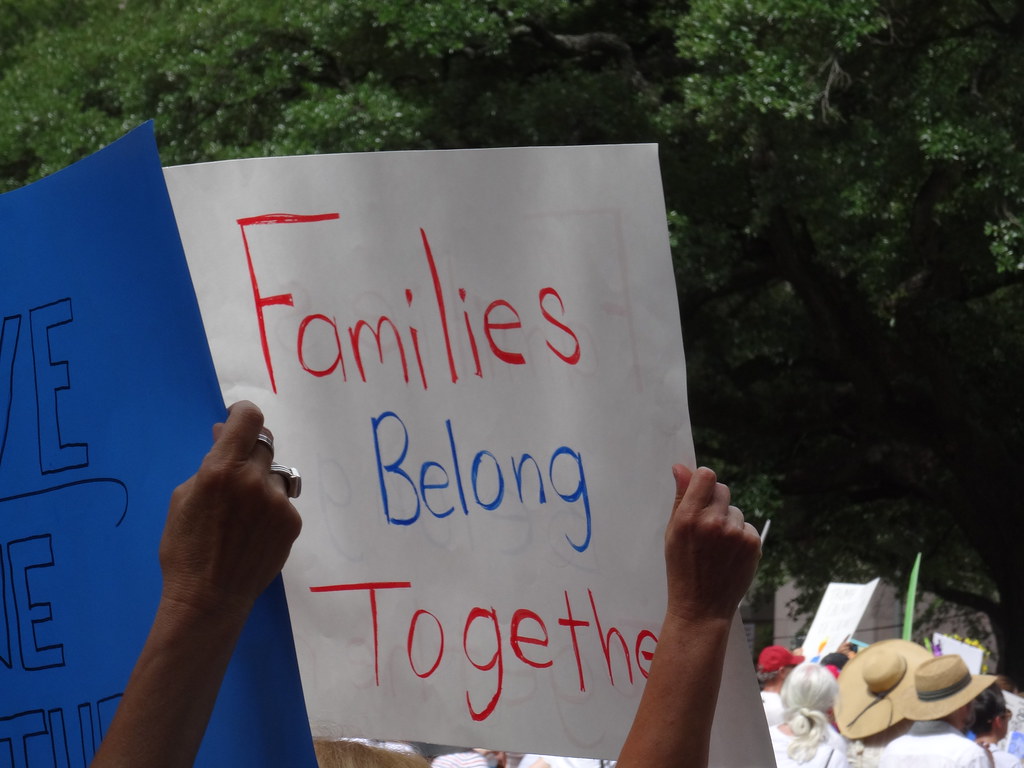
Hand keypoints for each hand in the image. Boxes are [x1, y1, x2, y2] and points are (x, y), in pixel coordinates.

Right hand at [159, 400, 301, 618]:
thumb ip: (209, 463)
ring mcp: (277, 502)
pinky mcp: (292, 522)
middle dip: (250, 448)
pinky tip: (252, 529)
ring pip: (275, 474)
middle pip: (265, 442)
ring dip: (261, 481)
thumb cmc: (185, 548)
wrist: (209, 597)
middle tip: (237, 466)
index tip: (237, 418)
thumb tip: (224, 435)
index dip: (243, 413)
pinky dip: (270, 507)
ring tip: (242, 510)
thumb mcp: (184, 498)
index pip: (249, 419)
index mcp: (221, 470)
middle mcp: (254, 480)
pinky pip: (283, 501)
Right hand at [664, 465, 760, 622]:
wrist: (702, 607)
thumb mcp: (673, 532)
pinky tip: (729, 555)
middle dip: (715, 502)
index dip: (704, 482)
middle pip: (723, 490)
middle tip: (706, 526)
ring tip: (717, 547)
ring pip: (735, 511)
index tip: (701, 493)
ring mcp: (735, 534)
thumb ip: (681, 498)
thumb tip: (681, 467)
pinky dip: (740, 537)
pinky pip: (747, 527)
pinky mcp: (752, 544)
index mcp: (688, 517)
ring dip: (728, 522)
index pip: (706, 476)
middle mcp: (713, 522)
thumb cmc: (682, 568)